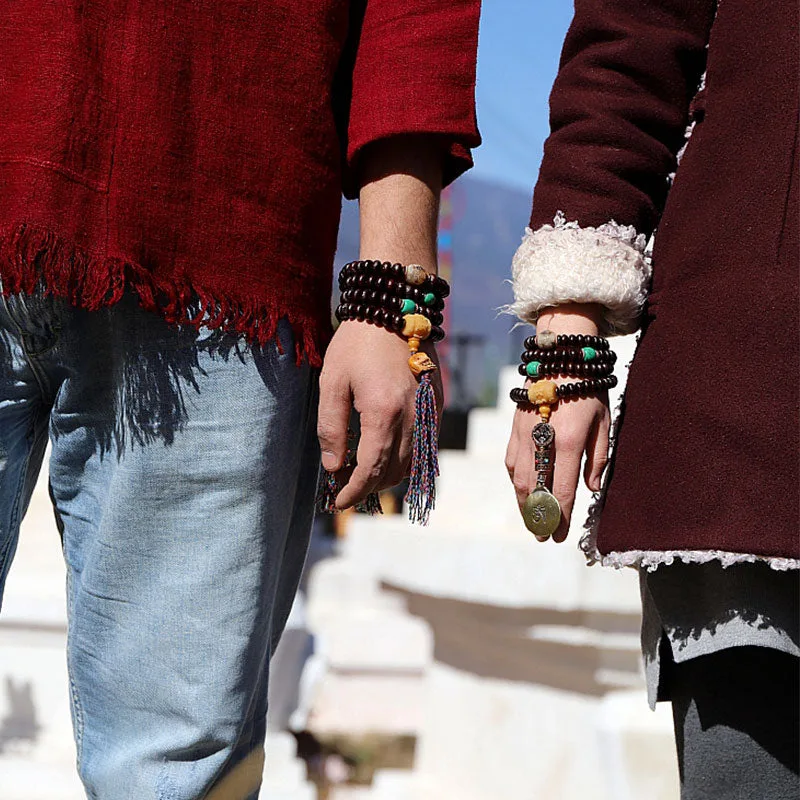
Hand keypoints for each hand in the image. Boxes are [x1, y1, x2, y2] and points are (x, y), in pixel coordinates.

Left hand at [317, 320, 442, 509]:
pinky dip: (406, 458)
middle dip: (369, 486)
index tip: (338, 503)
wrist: (394, 307)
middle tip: (345, 486)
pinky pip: (425, 445)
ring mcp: (429, 410)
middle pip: (393, 472)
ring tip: (362, 471)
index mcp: (384, 412)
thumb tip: (334, 466)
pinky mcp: (437, 403)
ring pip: (413, 463)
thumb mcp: (331, 383)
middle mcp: (413, 416)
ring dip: (388, 475)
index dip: (354, 491)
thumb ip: (331, 428)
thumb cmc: (356, 342)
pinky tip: (385, 452)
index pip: (371, 469)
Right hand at [504, 304, 610, 541]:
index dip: (559, 517)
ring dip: (524, 504)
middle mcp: (540, 441)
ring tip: (532, 520)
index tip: (559, 537)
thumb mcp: (604, 421)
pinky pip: (511, 462)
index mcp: (567, 441)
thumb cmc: (588, 387)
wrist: (560, 355)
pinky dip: (516, 481)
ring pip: (518, 479)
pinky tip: (522, 491)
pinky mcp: (514, 427)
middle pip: (535, 491)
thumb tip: (591, 488)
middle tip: (544, 537)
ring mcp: (523, 434)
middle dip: (538, 518)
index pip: (561, 491)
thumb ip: (598, 458)